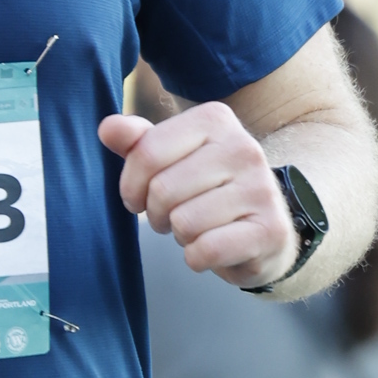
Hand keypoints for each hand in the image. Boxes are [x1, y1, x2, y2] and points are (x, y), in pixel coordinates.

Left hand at [99, 101, 295, 286]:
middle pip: (163, 190)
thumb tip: (108, 128)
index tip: (140, 197)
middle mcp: (244, 147)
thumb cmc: (208, 191)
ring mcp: (261, 189)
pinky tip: (213, 248)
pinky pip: (205, 250)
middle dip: (158, 213)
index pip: (147, 152)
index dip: (131, 185)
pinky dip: (198, 258)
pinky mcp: (269, 230)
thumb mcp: (170, 159)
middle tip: (176, 215)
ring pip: (184, 222)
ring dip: (181, 236)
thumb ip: (138, 143)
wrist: (263, 228)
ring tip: (199, 228)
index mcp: (215, 120)